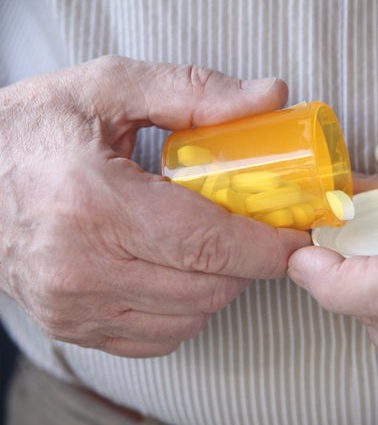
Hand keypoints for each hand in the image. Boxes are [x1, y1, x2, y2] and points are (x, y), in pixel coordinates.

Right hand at [0, 56, 310, 356]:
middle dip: (250, 261)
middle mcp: (78, 265)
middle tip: (258, 228)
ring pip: (190, 316)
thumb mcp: (109, 87)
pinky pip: (159, 336)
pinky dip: (186, 308)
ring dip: (220, 283)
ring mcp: (72, 304)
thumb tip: (268, 96)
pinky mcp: (71, 325)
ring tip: (213, 242)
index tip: (297, 234)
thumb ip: (193, 91)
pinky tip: (178, 269)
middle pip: (207, 286)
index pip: (209, 243)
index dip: (268, 245)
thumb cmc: (33, 130)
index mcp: (91, 201)